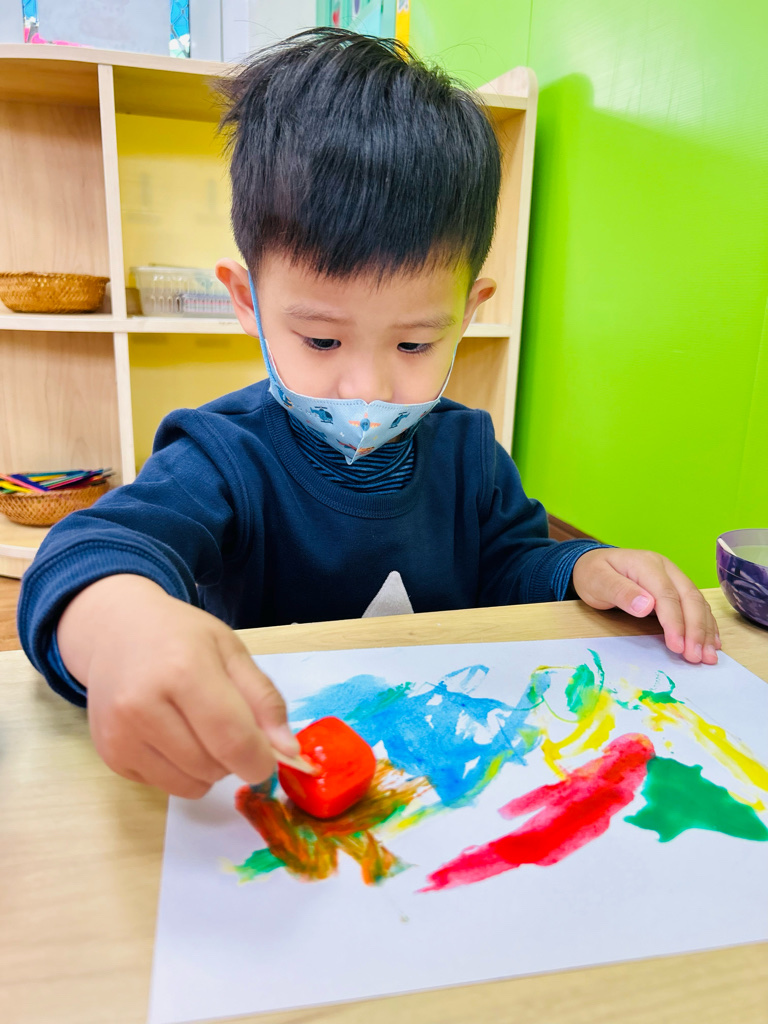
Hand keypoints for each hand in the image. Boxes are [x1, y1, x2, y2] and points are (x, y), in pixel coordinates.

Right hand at [57, 574, 299, 797]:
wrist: (112, 631)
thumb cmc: (179, 636)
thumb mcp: (231, 650)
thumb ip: (264, 699)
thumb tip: (288, 751)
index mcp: (183, 670)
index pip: (233, 739)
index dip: (260, 760)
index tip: (270, 758)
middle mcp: (144, 706)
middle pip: (214, 767)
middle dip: (234, 758)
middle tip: (227, 725)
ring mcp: (121, 734)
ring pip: (191, 786)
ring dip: (208, 769)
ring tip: (197, 728)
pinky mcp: (110, 755)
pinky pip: (166, 786)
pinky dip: (180, 771)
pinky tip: (170, 734)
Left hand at [571, 548, 720, 663]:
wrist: (592, 563)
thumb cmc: (593, 574)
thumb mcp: (598, 581)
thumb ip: (621, 592)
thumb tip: (646, 606)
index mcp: (646, 564)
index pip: (667, 595)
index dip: (675, 622)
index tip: (678, 646)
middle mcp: (666, 568)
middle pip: (689, 598)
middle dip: (696, 629)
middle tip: (697, 657)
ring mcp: (674, 577)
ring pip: (697, 602)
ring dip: (705, 630)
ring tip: (709, 656)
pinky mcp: (676, 589)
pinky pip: (696, 605)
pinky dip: (705, 624)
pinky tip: (712, 642)